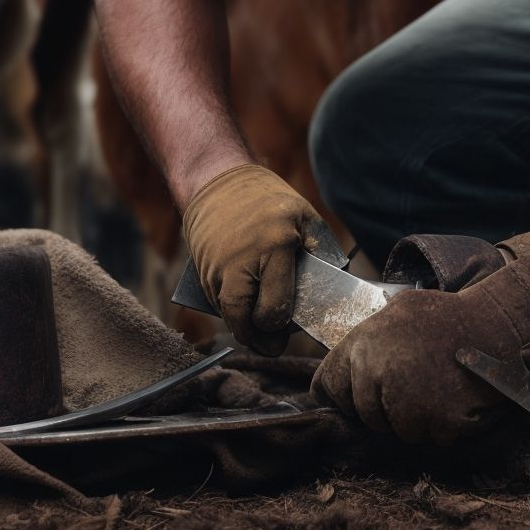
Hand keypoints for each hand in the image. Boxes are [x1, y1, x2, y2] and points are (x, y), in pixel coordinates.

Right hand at [181, 164, 332, 355]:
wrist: (216, 182)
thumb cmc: (269, 200)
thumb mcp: (304, 216)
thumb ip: (318, 251)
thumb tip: (329, 288)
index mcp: (275, 246)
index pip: (274, 307)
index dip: (280, 325)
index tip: (286, 329)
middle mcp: (240, 261)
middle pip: (243, 318)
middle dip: (257, 339)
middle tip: (271, 346)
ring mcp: (216, 267)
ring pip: (226, 314)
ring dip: (242, 327)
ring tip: (260, 333)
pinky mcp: (200, 271)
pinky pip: (215, 301)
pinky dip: (229, 311)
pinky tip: (244, 311)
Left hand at [313, 228, 529, 444]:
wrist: (501, 324)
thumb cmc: (453, 317)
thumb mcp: (401, 310)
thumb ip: (371, 337)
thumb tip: (347, 366)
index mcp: (364, 343)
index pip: (328, 385)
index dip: (344, 393)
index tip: (357, 396)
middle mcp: (379, 372)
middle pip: (366, 415)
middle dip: (387, 409)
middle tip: (416, 387)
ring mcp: (409, 399)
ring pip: (399, 431)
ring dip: (419, 420)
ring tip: (440, 390)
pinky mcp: (439, 420)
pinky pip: (432, 438)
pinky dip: (446, 426)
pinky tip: (457, 399)